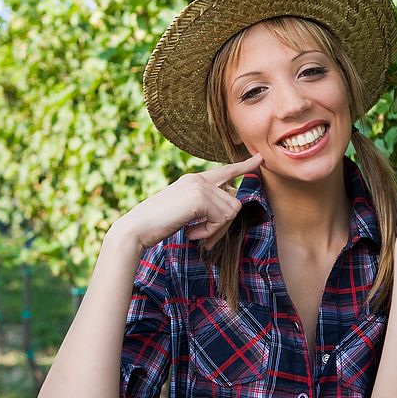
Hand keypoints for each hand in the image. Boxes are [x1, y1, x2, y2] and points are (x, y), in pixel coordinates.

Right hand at [113, 152, 263, 250]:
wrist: (137, 228)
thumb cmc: (157, 224)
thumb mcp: (184, 210)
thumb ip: (204, 206)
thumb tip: (229, 209)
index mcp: (194, 180)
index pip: (225, 171)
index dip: (244, 166)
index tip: (259, 159)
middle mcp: (198, 178)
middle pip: (234, 202)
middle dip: (223, 225)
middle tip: (205, 238)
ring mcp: (199, 186)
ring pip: (230, 212)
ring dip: (215, 230)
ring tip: (194, 233)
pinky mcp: (199, 198)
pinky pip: (221, 219)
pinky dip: (209, 232)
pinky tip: (191, 233)